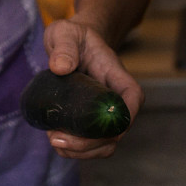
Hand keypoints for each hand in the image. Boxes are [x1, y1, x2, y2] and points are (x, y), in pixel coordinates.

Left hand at [41, 16, 142, 159]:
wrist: (71, 44)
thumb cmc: (73, 37)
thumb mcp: (65, 33)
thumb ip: (63, 46)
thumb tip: (60, 68)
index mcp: (118, 78)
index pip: (132, 100)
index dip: (121, 120)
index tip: (92, 129)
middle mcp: (117, 101)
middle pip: (116, 133)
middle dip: (88, 144)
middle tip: (55, 138)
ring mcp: (105, 115)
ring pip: (104, 146)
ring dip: (80, 152)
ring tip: (53, 138)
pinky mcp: (92, 123)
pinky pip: (91, 146)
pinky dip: (74, 150)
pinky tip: (55, 139)